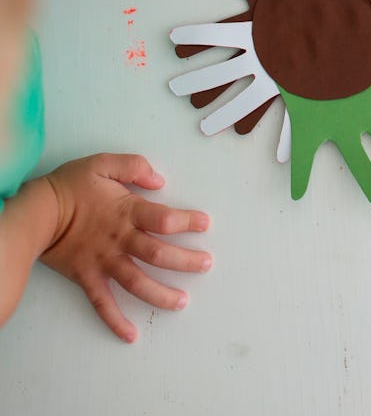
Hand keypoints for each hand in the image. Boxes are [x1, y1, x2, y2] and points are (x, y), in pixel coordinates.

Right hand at [38, 153, 210, 342]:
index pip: (165, 219)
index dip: (188, 222)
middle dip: (186, 261)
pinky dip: (116, 321)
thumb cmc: (70, 186)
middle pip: (159, 255)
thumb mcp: (103, 163)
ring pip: (138, 283)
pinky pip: (103, 304)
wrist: (37, 212)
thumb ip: (134, 167)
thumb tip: (158, 180)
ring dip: (161, 294)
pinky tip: (131, 334)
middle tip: (206, 264)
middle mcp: (120, 240)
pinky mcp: (87, 278)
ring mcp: (104, 262)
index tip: (205, 224)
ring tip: (182, 302)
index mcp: (127, 211)